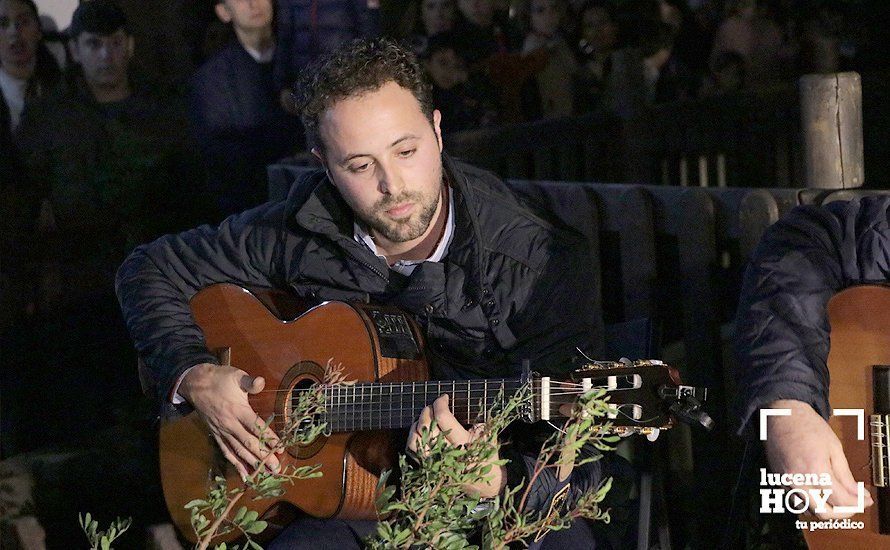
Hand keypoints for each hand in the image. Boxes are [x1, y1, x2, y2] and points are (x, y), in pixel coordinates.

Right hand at [180, 363, 280, 479]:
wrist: (195, 384)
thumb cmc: (219, 379)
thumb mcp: (236, 376)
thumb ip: (250, 382)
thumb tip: (261, 382)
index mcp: (238, 410)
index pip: (256, 427)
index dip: (268, 438)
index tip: (280, 449)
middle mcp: (230, 424)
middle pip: (249, 443)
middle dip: (263, 457)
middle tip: (276, 469)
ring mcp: (222, 432)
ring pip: (238, 451)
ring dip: (251, 464)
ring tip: (265, 474)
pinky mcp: (216, 435)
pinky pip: (226, 452)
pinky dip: (235, 464)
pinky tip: (244, 475)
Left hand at [406, 394, 506, 497]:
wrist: (484, 485)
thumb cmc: (486, 455)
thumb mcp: (489, 436)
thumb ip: (477, 421)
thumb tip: (457, 405)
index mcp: (464, 443)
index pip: (443, 418)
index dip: (440, 403)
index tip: (444, 397)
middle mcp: (446, 455)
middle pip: (425, 427)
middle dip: (428, 410)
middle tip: (433, 405)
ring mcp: (435, 464)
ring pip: (415, 440)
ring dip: (417, 424)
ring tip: (426, 417)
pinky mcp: (429, 469)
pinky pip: (413, 452)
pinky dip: (413, 437)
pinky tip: (420, 430)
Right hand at [764, 399, 872, 518]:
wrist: (782, 415)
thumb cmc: (807, 426)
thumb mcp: (834, 448)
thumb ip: (846, 476)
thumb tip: (859, 494)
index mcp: (816, 470)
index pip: (841, 500)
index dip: (858, 503)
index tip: (866, 500)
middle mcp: (798, 480)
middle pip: (823, 513)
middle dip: (843, 513)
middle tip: (853, 505)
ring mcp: (786, 482)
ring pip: (808, 510)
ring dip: (825, 509)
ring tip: (837, 499)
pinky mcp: (778, 480)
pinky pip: (796, 501)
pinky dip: (810, 502)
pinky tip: (819, 493)